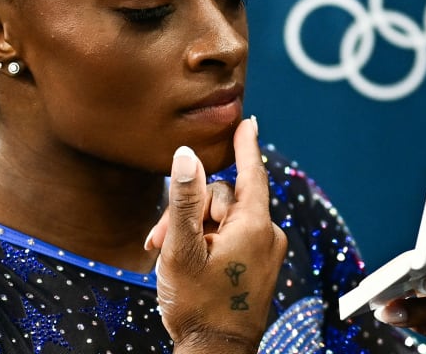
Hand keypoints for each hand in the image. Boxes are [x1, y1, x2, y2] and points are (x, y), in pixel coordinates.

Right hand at [147, 117, 287, 353]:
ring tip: (165, 253)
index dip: (246, 145)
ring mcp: (265, 253)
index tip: (247, 121)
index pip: (251, 172)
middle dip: (189, 210)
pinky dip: (206, 241)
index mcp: (254, 226)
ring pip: (223, 219)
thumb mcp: (181, 249)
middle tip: (159, 238)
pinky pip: (231, 238)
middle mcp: (266, 235)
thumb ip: (183, 199)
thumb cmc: (197, 304)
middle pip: (223, 199)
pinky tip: (183, 259)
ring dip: (192, 229)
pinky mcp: (259, 267)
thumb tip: (185, 155)